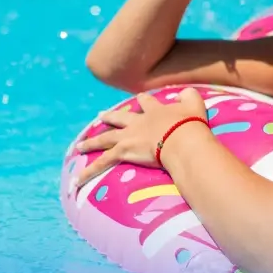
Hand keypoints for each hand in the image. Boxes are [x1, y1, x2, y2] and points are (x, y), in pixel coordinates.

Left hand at [73, 88, 210, 188]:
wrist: (182, 138)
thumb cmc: (190, 123)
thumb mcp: (194, 103)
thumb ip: (189, 96)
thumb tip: (184, 93)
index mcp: (155, 110)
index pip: (146, 102)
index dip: (142, 101)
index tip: (139, 99)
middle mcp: (138, 122)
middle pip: (118, 118)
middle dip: (109, 117)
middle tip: (100, 115)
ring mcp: (128, 136)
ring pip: (105, 139)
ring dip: (92, 142)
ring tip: (80, 145)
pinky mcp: (123, 151)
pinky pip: (102, 163)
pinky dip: (89, 171)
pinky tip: (77, 179)